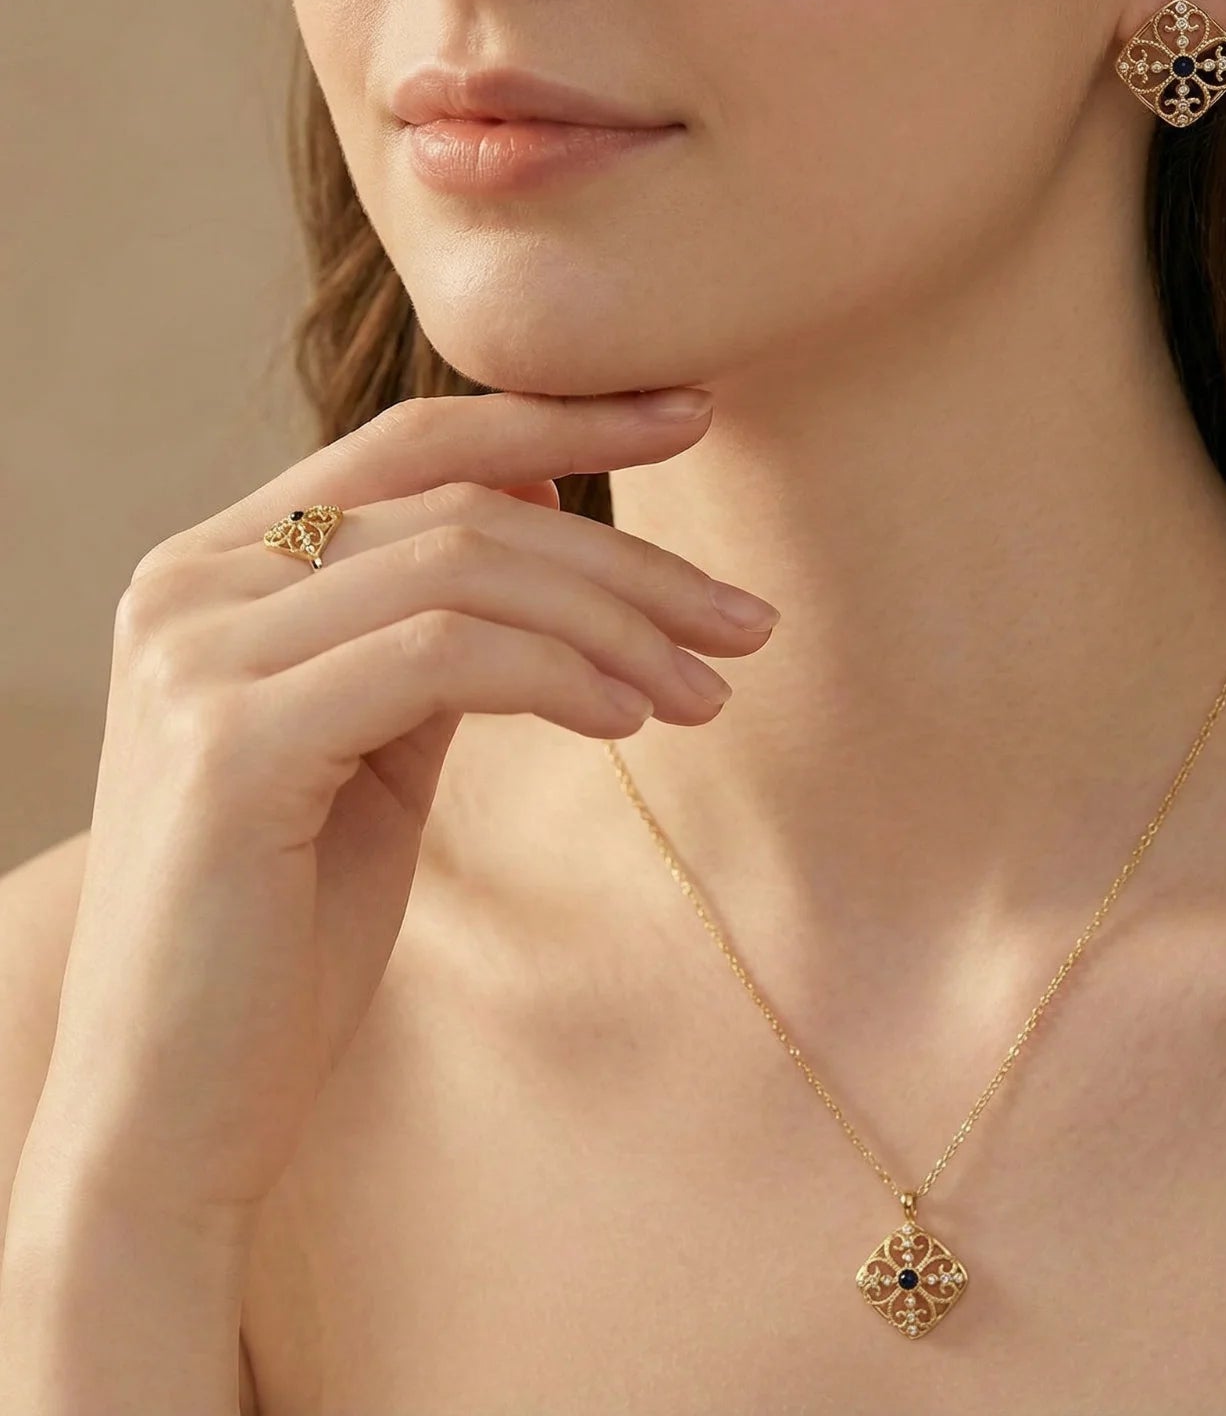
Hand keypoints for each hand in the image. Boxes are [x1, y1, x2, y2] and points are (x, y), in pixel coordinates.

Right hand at [27, 387, 777, 1232]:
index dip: (562, 417)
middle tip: (746, 620)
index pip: (412, 444)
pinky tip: (633, 722)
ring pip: (461, 569)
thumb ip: (439, 620)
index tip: (694, 417)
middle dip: (628, 556)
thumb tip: (546, 496)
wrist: (180, 1108)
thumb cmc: (290, 928)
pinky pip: (439, 656)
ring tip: (708, 689)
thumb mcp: (378, 742)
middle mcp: (187, 584)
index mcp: (218, 569)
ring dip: (616, 623)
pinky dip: (558, 675)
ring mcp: (195, 657)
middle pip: (458, 506)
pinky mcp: (227, 743)